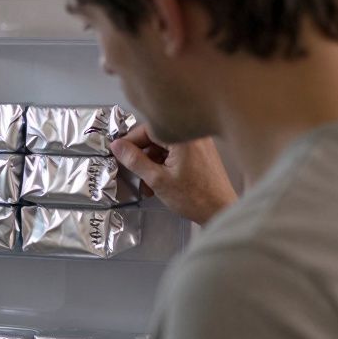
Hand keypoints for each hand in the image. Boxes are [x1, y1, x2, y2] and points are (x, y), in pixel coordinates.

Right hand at [110, 126, 236, 224]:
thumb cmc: (195, 197)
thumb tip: (117, 146)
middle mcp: (193, 135)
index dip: (131, 141)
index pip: (148, 128)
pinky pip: (176, 153)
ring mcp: (199, 144)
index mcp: (183, 137)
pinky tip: (159, 182)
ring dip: (152, 163)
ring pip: (165, 146)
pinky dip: (165, 164)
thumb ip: (134, 160)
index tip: (120, 152)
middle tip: (132, 171)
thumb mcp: (157, 179)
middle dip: (142, 155)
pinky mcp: (201, 153)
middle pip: (157, 137)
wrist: (220, 210)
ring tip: (147, 184)